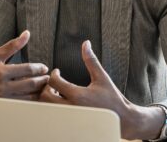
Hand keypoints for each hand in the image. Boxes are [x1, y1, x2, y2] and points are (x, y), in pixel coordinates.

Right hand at [0, 31, 49, 99]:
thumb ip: (12, 45)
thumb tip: (27, 33)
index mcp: (1, 72)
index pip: (26, 69)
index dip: (38, 69)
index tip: (44, 68)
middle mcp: (2, 86)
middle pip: (30, 84)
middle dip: (42, 81)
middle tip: (48, 78)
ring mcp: (2, 98)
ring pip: (28, 97)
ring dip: (39, 92)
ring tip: (44, 87)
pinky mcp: (2, 107)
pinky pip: (22, 105)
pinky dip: (31, 101)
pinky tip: (35, 96)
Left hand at [39, 41, 160, 139]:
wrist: (121, 118)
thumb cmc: (112, 97)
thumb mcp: (101, 77)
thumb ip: (91, 60)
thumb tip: (85, 43)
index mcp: (78, 95)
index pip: (54, 82)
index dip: (53, 74)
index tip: (58, 71)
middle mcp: (71, 108)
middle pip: (45, 97)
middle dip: (46, 87)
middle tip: (53, 82)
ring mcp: (70, 117)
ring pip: (48, 108)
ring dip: (48, 98)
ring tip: (56, 92)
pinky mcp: (70, 123)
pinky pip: (54, 115)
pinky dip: (52, 108)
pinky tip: (60, 102)